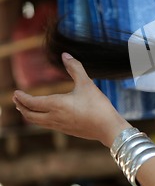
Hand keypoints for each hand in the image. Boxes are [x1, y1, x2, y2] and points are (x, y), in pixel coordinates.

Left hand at [12, 53, 130, 147]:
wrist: (108, 128)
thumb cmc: (98, 105)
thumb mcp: (87, 84)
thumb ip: (75, 68)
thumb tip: (65, 55)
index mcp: (56, 105)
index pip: (31, 102)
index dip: (22, 97)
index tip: (16, 92)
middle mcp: (54, 117)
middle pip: (29, 114)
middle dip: (21, 106)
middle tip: (17, 99)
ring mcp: (59, 126)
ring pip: (37, 121)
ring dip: (29, 114)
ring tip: (26, 108)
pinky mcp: (67, 130)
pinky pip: (47, 125)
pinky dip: (39, 119)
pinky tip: (45, 115)